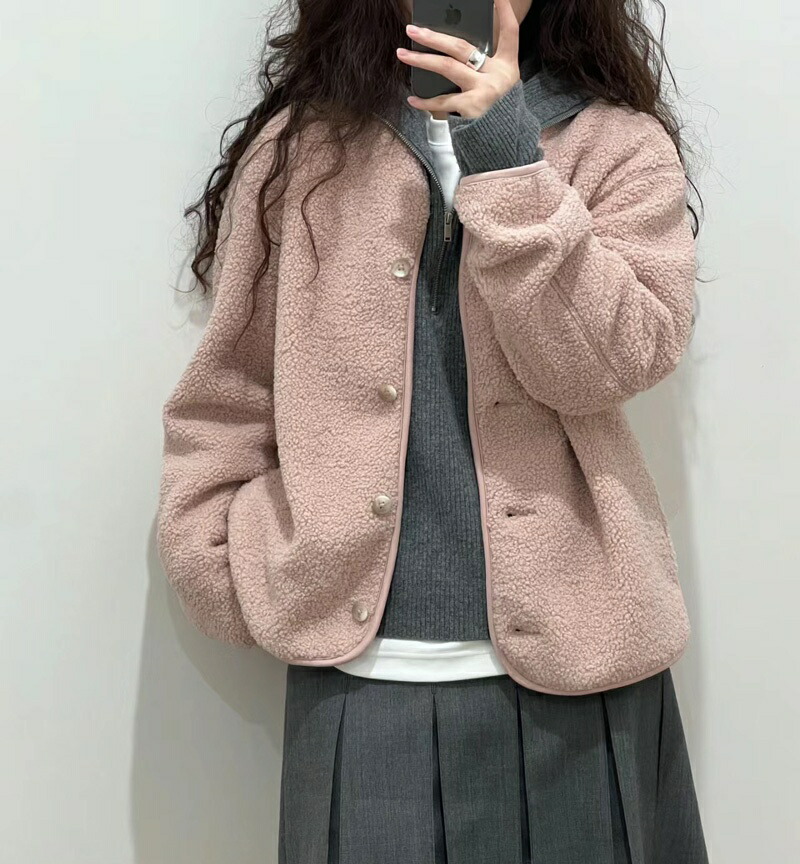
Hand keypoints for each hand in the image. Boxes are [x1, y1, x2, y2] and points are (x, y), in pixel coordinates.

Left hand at [396, 0, 521, 118]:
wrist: (501, 145)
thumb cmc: (495, 112)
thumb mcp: (495, 85)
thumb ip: (481, 68)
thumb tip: (447, 48)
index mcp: (507, 66)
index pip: (510, 32)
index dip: (504, 13)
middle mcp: (498, 76)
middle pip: (463, 47)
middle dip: (435, 36)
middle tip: (413, 29)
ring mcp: (485, 92)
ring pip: (447, 67)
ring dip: (421, 59)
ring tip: (402, 53)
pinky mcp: (472, 109)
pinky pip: (442, 101)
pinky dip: (425, 101)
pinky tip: (412, 98)